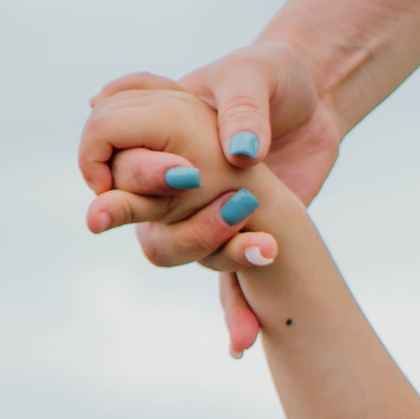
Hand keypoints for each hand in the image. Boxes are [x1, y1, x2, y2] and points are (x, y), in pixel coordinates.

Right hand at [78, 41, 342, 354]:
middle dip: (144, 209)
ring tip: (253, 248)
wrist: (318, 97)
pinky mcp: (238, 230)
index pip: (102, 146)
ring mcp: (199, 206)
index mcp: (152, 125)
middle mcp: (166, 172)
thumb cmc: (272, 74)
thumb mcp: (254, 75)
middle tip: (188, 189)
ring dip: (204, 250)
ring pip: (174, 246)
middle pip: (133, 203)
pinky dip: (236, 310)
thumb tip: (239, 153)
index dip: (104, 164)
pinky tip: (243, 343)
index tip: (124, 173)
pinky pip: (228, 277)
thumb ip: (243, 108)